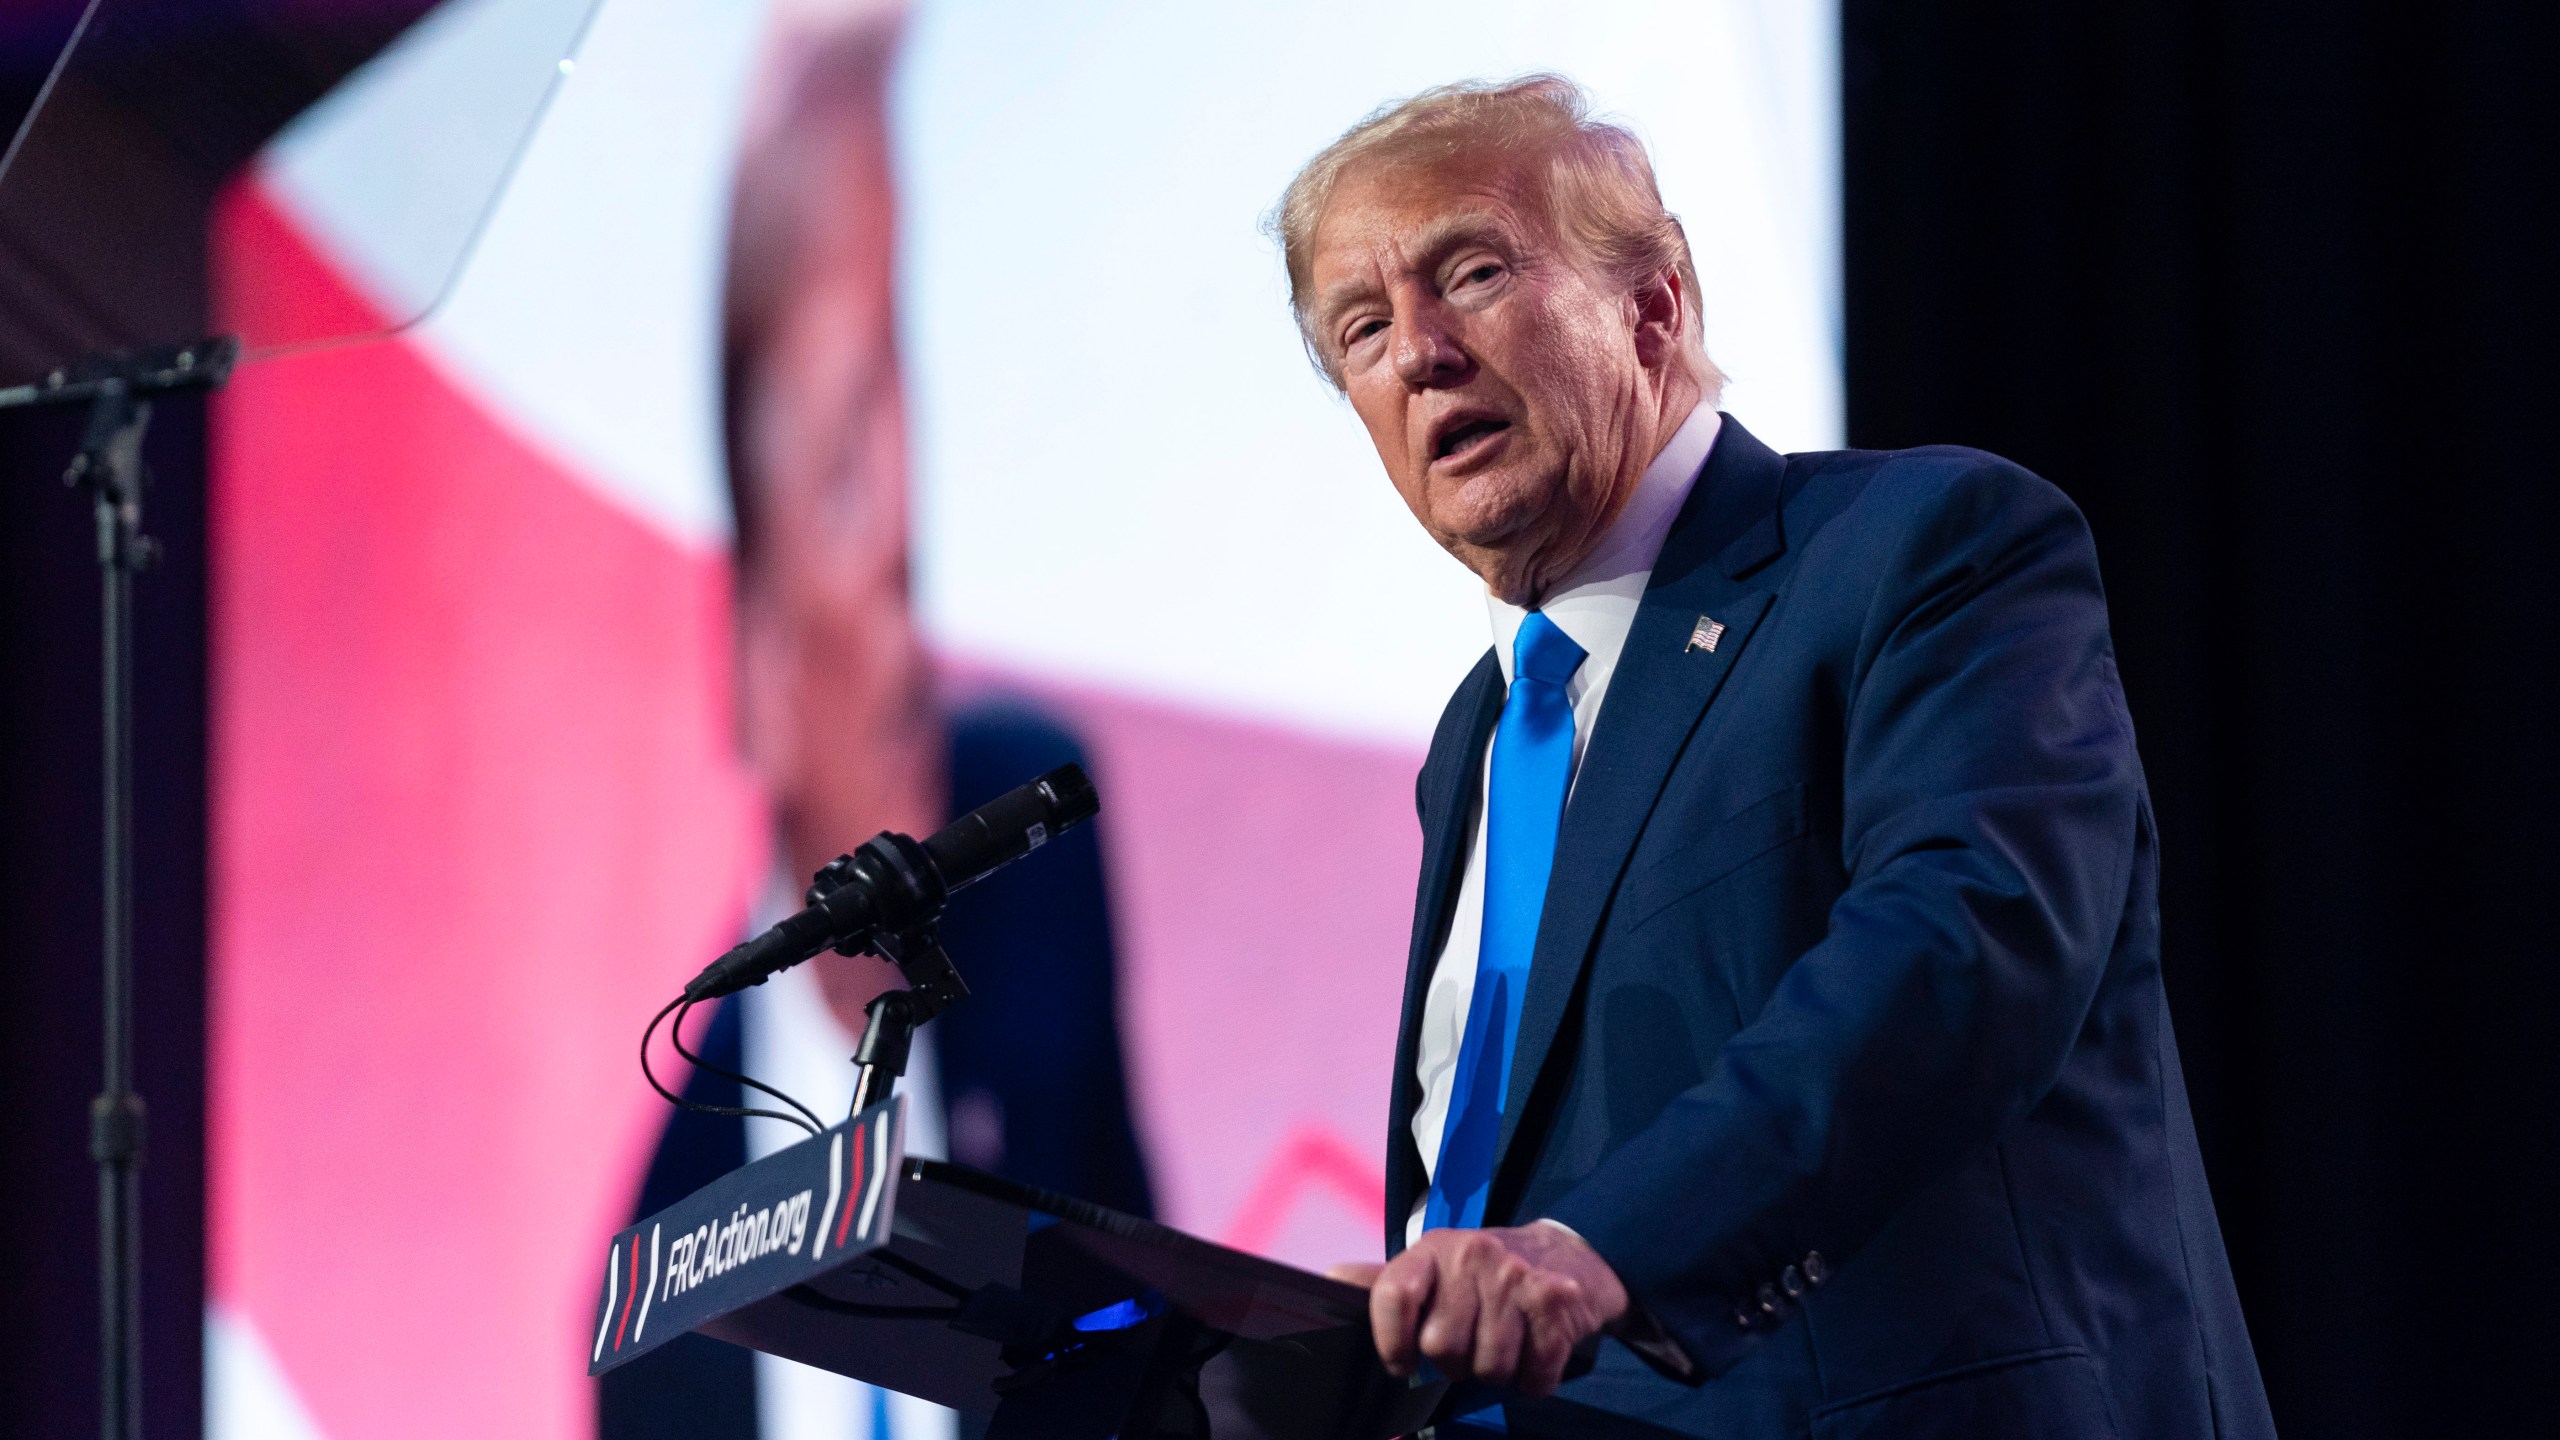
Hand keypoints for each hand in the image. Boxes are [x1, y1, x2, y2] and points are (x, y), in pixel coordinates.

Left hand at [1327, 1223, 1627, 1396]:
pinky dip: (1534, 1378)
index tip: (1403, 1363)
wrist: (1568, 1256)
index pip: (1392, 1294)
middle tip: (1472, 1343)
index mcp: (1433, 1250)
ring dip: (1498, 1372)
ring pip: (1489, 1367)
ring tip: (1506, 1343)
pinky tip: (1535, 1349)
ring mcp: (1516, 1276)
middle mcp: (1473, 1254)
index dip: (1391, 1342)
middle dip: (1456, 1364)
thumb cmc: (1486, 1274)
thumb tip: (1330, 1281)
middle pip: (1442, 1348)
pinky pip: (1533, 1374)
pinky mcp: (1557, 1300)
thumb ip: (1384, 1282)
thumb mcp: (1434, 1267)